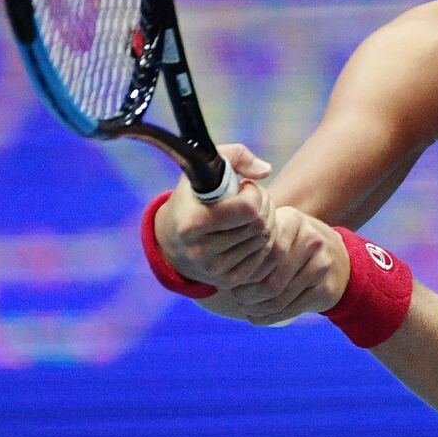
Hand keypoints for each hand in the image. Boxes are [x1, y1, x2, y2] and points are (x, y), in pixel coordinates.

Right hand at [154, 143, 274, 286]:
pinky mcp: (226, 281)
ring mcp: (214, 270)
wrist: (171, 240)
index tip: (244, 187)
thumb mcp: (206, 167)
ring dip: (265, 222)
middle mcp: (201, 251)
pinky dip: (262, 242)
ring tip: (248, 215)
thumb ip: (236, 155)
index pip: (249, 209)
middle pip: (260, 224)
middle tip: (251, 199)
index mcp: (193, 222)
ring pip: (265, 240)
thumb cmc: (194, 197)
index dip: (254, 193)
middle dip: (263, 206)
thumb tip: (266, 170)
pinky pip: (264, 258)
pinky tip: (249, 232)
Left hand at [231, 209, 350, 325]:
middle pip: (269, 278)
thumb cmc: (293, 246)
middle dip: (247, 295)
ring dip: (256, 309)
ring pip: (278, 297)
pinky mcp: (327, 288)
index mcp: (292, 221)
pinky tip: (259, 317)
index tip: (233, 280)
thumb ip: (253, 238)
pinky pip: (291, 309)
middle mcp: (311, 239)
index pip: (261, 252)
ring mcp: (322, 264)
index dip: (243, 271)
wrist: (339, 258)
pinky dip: (269, 318)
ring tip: (247, 308)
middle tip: (238, 298)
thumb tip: (216, 263)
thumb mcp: (278, 231)